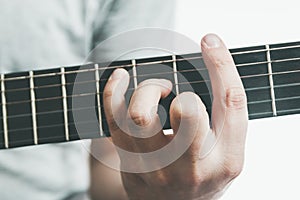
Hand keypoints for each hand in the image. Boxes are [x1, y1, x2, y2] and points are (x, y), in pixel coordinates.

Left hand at [103, 34, 247, 199]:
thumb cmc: (206, 170)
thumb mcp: (228, 148)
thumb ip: (225, 110)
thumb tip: (211, 53)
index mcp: (225, 159)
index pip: (230, 103)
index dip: (221, 65)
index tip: (209, 42)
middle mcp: (192, 168)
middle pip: (186, 110)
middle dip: (179, 90)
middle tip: (170, 92)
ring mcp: (157, 169)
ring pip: (140, 114)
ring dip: (147, 89)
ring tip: (156, 92)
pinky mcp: (130, 166)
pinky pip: (114, 122)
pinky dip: (113, 91)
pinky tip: (119, 79)